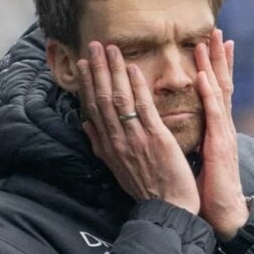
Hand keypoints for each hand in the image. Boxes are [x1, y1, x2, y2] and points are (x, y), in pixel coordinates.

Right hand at [76, 41, 199, 213]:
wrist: (167, 209)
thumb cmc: (147, 190)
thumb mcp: (117, 169)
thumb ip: (100, 145)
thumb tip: (86, 124)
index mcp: (109, 146)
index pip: (94, 108)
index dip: (88, 84)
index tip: (85, 64)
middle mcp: (118, 140)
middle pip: (103, 99)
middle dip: (98, 70)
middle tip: (94, 45)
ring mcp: (136, 139)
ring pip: (120, 99)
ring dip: (114, 71)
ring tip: (111, 48)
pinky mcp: (156, 139)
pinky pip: (144, 109)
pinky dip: (137, 88)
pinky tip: (133, 69)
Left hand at [194, 29, 246, 240]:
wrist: (222, 212)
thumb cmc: (205, 189)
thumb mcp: (196, 158)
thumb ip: (189, 139)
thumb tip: (175, 128)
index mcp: (215, 129)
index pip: (214, 91)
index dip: (212, 67)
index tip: (207, 45)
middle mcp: (222, 126)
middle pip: (222, 83)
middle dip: (219, 57)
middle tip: (216, 31)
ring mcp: (223, 133)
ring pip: (220, 91)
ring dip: (215, 65)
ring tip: (211, 41)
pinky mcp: (219, 143)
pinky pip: (214, 113)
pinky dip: (209, 93)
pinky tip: (203, 76)